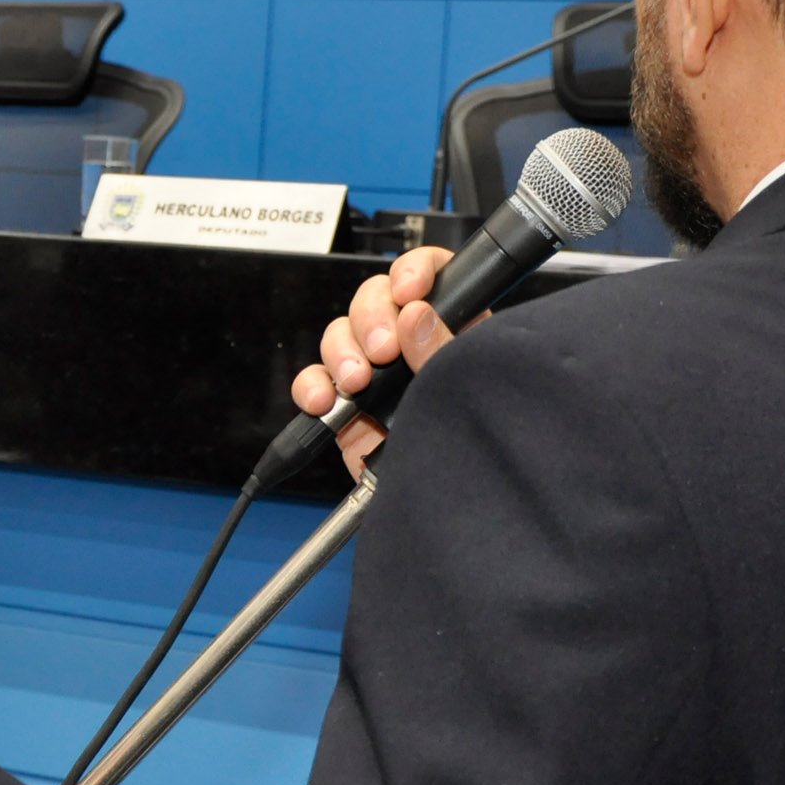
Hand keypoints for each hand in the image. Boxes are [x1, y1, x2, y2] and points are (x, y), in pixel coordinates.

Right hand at [288, 245, 464, 477]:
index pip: (432, 275)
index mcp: (454, 331)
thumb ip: (442, 353)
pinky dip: (312, 387)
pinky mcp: (344, 406)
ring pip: (340, 334)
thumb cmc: (471, 455)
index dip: (415, 271)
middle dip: (371, 317)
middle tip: (382, 349)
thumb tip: (417, 316)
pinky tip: (325, 401)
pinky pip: (314, 381)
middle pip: (375, 298)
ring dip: (342, 352)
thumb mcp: (464, 393)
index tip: (410, 291)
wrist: (441, 514)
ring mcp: (374, 375)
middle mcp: (409, 346)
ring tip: (357, 382)